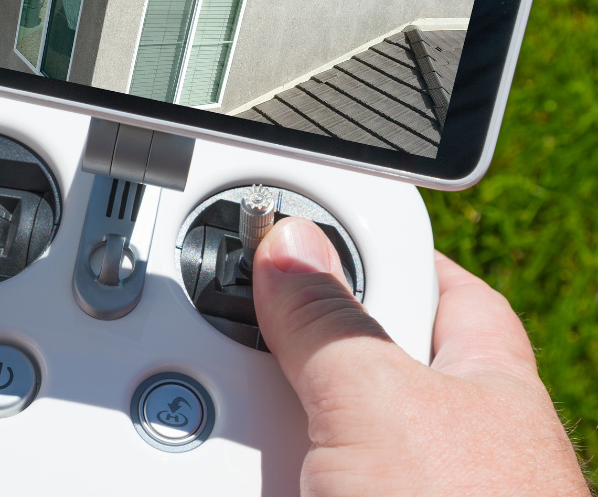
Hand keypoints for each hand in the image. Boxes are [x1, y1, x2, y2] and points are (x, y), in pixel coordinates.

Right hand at [252, 217, 589, 495]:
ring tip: (211, 399)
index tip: (302, 219)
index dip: (370, 246)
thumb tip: (291, 243)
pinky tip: (226, 462)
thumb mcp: (384, 405)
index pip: (431, 281)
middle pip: (346, 352)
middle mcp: (435, 436)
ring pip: (301, 423)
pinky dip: (247, 468)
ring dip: (253, 414)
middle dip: (284, 339)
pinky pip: (278, 475)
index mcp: (478, 380)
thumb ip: (331, 322)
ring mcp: (382, 486)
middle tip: (228, 311)